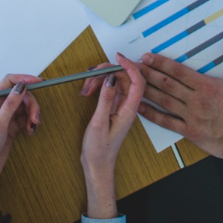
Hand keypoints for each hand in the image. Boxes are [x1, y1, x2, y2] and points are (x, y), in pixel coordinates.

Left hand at [0, 74, 40, 207]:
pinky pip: (25, 119)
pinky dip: (31, 123)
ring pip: (25, 107)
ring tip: (33, 127)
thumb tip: (21, 86)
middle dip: (32, 103)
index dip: (25, 79)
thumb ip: (10, 105)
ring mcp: (6, 118)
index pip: (9, 82)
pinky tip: (30, 132)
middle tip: (36, 118)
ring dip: (33, 114)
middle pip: (22, 94)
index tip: (39, 82)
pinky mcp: (11, 128)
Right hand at [80, 54, 145, 218]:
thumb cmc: (99, 150)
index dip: (130, 65)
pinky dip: (99, 86)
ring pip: (115, 81)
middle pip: (125, 78)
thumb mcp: (99, 123)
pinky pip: (109, 88)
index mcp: (130, 110)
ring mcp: (121, 105)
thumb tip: (110, 78)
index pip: (137, 81)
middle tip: (90, 76)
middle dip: (107, 72)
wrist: (97, 166)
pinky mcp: (114, 106)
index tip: (117, 57)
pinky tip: (88, 92)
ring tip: (86, 89)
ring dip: (100, 79)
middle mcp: (128, 106)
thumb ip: (105, 100)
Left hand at [136, 40, 222, 157]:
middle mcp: (195, 101)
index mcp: (207, 86)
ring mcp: (190, 117)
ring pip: (164, 101)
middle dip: (148, 73)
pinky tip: (141, 108)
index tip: (148, 57)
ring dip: (147, 90)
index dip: (161, 63)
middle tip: (133, 66)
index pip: (178, 71)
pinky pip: (167, 122)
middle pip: (166, 84)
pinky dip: (152, 115)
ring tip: (132, 82)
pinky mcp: (190, 132)